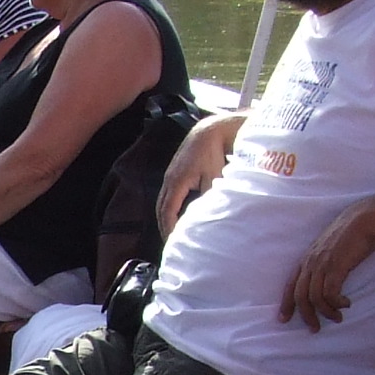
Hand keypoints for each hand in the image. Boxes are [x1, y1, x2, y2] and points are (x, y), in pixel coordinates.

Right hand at [155, 115, 238, 233]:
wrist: (209, 132)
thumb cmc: (213, 154)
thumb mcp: (213, 179)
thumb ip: (207, 199)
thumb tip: (203, 217)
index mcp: (177, 182)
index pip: (168, 212)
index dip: (169, 229)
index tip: (172, 242)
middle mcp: (169, 179)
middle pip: (160, 209)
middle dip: (163, 227)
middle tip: (169, 243)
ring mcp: (170, 175)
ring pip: (162, 201)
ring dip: (164, 217)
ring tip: (171, 232)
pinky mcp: (174, 172)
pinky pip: (167, 194)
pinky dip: (168, 207)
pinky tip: (176, 214)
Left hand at [280, 202, 374, 328]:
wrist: (364, 219)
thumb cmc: (351, 233)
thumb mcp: (329, 248)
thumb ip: (323, 262)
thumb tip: (326, 279)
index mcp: (307, 258)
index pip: (290, 284)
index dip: (286, 303)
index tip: (283, 319)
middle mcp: (311, 262)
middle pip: (300, 296)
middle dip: (306, 315)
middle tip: (315, 328)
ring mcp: (322, 264)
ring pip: (315, 298)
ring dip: (326, 312)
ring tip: (337, 318)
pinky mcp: (336, 267)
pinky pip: (331, 294)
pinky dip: (337, 304)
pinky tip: (346, 304)